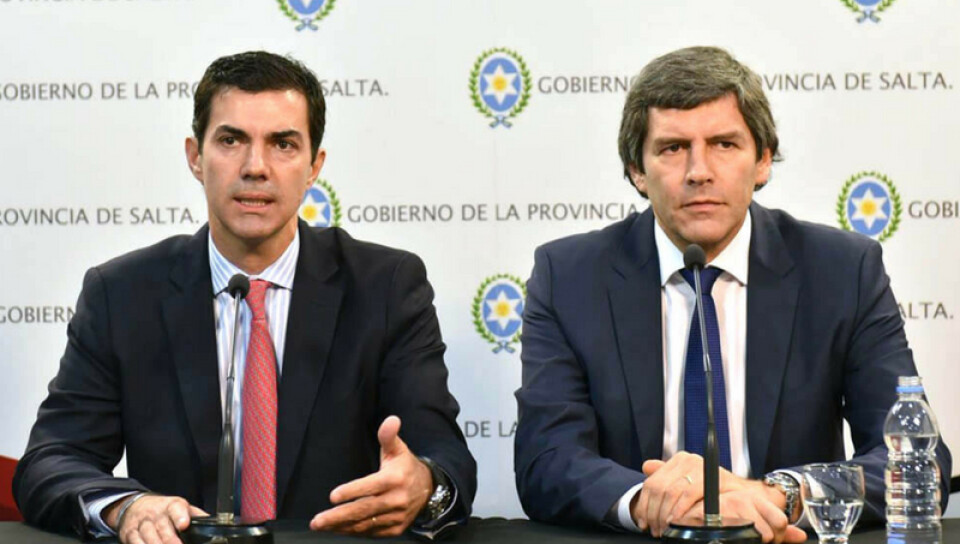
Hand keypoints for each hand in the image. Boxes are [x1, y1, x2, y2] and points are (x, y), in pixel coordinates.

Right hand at [104, 494, 206, 543]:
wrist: (135, 505)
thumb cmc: (163, 509)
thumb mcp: (180, 507)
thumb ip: (196, 516)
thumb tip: (213, 523)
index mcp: (172, 506)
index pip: (176, 509)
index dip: (180, 516)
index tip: (184, 524)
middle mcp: (155, 514)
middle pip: (163, 527)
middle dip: (171, 540)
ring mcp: (142, 523)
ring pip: (148, 537)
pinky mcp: (130, 533)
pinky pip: (135, 543)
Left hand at [310, 415, 433, 536]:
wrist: (428, 489)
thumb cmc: (405, 467)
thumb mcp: (398, 449)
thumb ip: (388, 436)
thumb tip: (391, 419)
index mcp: (395, 479)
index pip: (370, 486)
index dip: (352, 492)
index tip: (333, 497)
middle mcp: (396, 499)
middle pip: (364, 510)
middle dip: (338, 516)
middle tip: (317, 521)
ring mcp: (396, 516)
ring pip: (365, 524)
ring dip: (341, 526)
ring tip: (322, 525)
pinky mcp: (395, 528)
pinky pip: (371, 532)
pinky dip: (353, 532)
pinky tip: (338, 529)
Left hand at [632, 452, 745, 536]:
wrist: (742, 494)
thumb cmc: (713, 492)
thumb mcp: (686, 484)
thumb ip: (665, 477)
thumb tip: (646, 467)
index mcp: (677, 461)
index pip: (652, 483)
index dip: (644, 505)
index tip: (643, 522)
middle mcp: (686, 459)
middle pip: (659, 488)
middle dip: (654, 513)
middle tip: (655, 529)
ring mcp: (698, 465)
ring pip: (671, 492)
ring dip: (665, 514)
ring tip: (665, 528)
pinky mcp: (710, 474)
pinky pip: (688, 494)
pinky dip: (679, 510)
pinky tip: (676, 521)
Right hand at [687, 489, 806, 543]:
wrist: (690, 511)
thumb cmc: (719, 513)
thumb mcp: (751, 515)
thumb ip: (776, 526)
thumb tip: (800, 536)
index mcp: (753, 497)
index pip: (781, 521)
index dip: (777, 536)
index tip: (766, 539)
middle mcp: (742, 499)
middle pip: (770, 533)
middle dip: (762, 541)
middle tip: (747, 539)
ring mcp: (729, 507)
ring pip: (757, 537)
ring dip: (747, 540)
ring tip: (736, 537)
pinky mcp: (716, 517)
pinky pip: (738, 537)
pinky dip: (736, 539)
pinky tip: (728, 537)